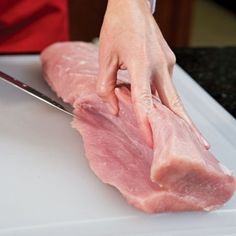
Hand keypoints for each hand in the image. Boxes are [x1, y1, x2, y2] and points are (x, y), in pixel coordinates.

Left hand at [97, 0, 209, 148]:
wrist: (132, 4)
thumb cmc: (118, 27)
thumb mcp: (105, 57)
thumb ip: (106, 86)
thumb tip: (115, 108)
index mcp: (141, 64)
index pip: (144, 100)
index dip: (147, 122)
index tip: (150, 140)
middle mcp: (159, 66)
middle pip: (175, 102)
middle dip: (186, 125)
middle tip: (200, 144)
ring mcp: (167, 64)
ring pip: (173, 96)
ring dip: (179, 116)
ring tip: (186, 135)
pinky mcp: (168, 62)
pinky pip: (167, 86)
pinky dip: (166, 101)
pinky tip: (163, 111)